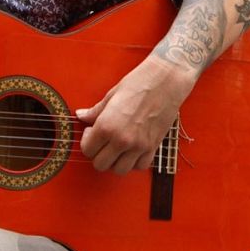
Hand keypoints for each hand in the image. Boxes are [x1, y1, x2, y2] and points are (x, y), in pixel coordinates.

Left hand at [75, 57, 194, 174]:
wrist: (167, 80)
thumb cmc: (140, 82)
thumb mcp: (112, 95)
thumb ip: (95, 111)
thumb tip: (81, 115)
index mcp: (107, 126)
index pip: (87, 150)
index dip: (87, 143)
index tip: (92, 133)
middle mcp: (121, 139)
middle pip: (100, 164)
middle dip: (98, 155)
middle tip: (102, 142)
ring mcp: (138, 146)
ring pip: (119, 170)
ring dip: (115, 162)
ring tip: (117, 148)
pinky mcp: (153, 147)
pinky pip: (140, 166)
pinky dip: (134, 162)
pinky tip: (132, 150)